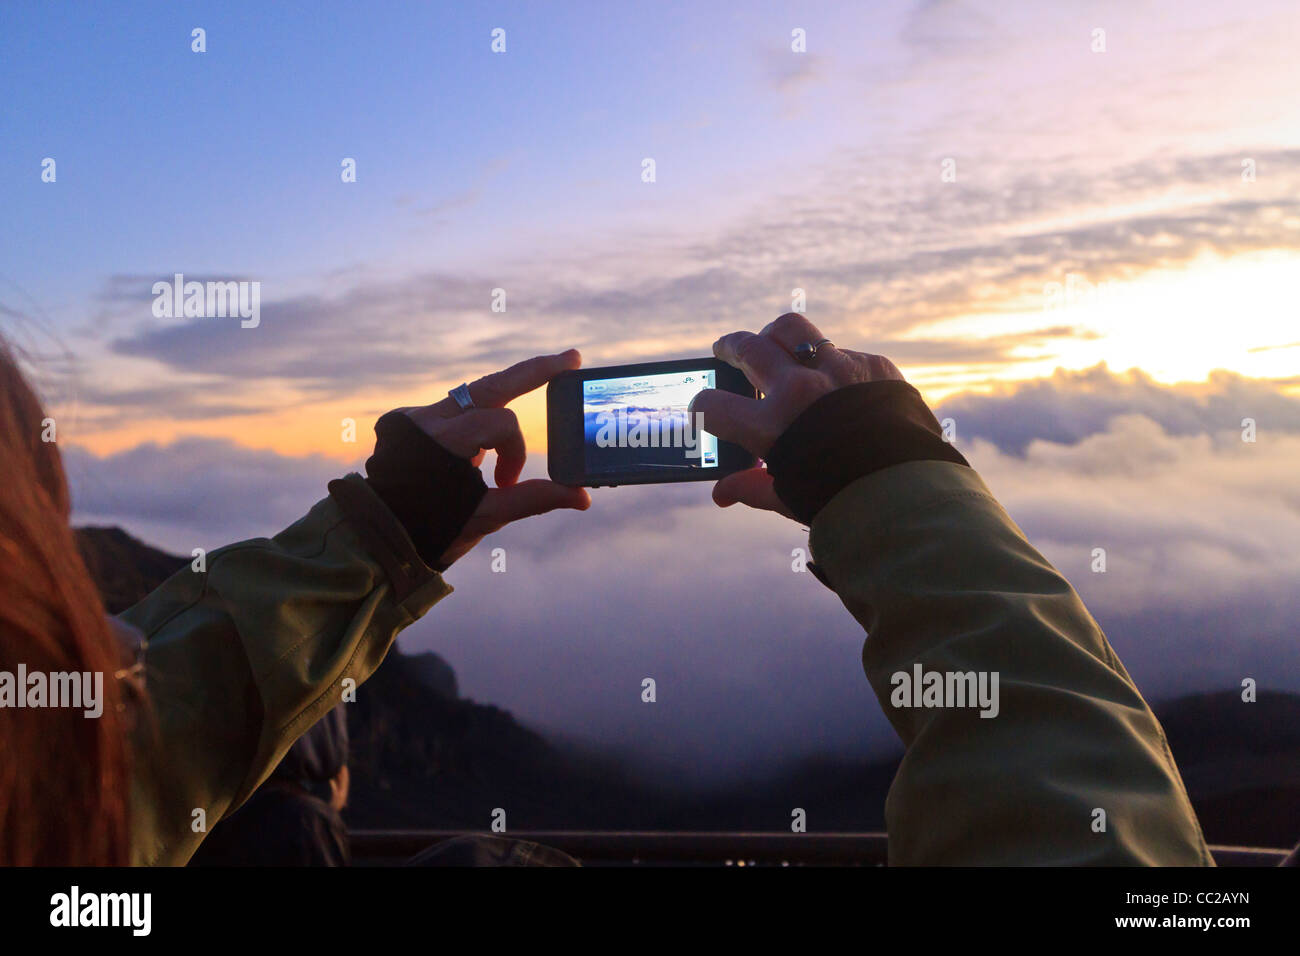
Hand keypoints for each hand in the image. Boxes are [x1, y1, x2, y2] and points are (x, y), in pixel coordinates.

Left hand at [391, 350, 590, 564]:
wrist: (382, 535)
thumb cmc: (431, 528)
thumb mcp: (484, 516)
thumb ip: (533, 500)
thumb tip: (582, 497)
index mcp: (441, 440)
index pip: (501, 424)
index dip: (516, 452)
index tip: (507, 481)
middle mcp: (428, 419)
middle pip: (492, 383)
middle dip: (535, 370)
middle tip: (572, 358)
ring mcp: (420, 416)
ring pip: (476, 392)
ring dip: (508, 396)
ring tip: (548, 375)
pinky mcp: (417, 421)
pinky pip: (459, 405)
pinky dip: (482, 413)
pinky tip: (490, 429)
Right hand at [689, 313, 903, 516]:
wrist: (915, 492)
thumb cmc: (848, 502)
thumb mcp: (792, 498)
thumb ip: (753, 488)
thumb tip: (722, 493)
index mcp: (773, 425)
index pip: (713, 405)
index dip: (702, 409)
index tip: (705, 409)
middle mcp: (801, 389)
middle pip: (748, 348)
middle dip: (729, 348)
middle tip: (725, 351)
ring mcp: (839, 370)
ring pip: (791, 330)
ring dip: (774, 336)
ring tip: (772, 344)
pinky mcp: (874, 365)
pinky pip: (840, 351)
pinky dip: (828, 363)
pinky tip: (831, 381)